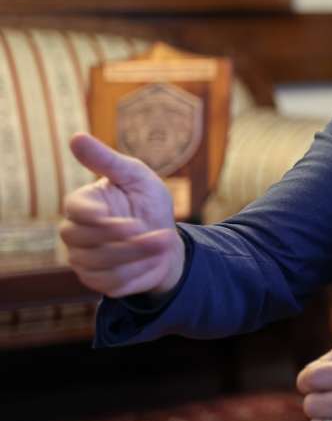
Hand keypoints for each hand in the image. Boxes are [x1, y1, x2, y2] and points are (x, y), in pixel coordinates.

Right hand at [59, 132, 183, 297]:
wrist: (166, 240)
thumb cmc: (148, 202)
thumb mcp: (136, 176)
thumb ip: (107, 160)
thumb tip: (76, 137)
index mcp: (83, 203)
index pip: (76, 210)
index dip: (100, 219)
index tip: (132, 223)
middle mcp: (75, 232)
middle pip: (83, 240)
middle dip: (125, 241)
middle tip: (160, 235)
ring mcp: (82, 258)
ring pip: (98, 264)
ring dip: (137, 256)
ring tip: (164, 244)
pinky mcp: (95, 280)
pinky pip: (109, 283)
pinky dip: (137, 273)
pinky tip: (153, 261)